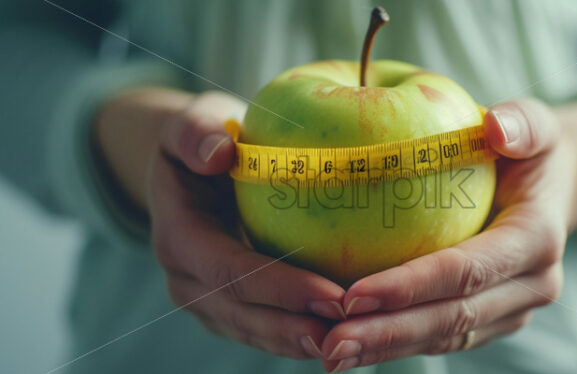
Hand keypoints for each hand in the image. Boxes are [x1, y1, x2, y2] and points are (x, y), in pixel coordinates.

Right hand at [141, 91, 346, 358]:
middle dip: (294, 326)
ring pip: (253, 330)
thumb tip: (218, 152)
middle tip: (348, 330)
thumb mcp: (192, 121)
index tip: (331, 295)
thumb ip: (195, 131)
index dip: (279, 287)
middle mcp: (186, 278)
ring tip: (348, 342)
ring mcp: (206, 299)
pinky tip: (339, 335)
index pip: (229, 269)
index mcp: (178, 236)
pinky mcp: (228, 306)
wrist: (196, 165)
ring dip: (298, 341)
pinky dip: (297, 336)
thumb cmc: (205, 138)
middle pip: (242, 313)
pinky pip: (263, 328)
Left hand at [318, 99, 574, 371]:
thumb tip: (494, 126)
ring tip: (332, 354)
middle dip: (389, 334)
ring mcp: (512, 310)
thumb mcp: (535, 124)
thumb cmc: (529, 149)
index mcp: (537, 240)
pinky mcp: (491, 320)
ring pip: (445, 337)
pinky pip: (442, 337)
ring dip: (387, 349)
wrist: (551, 188)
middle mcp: (531, 286)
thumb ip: (522, 123)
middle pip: (453, 318)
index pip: (467, 270)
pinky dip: (398, 343)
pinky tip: (355, 343)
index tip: (352, 295)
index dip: (411, 286)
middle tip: (331, 344)